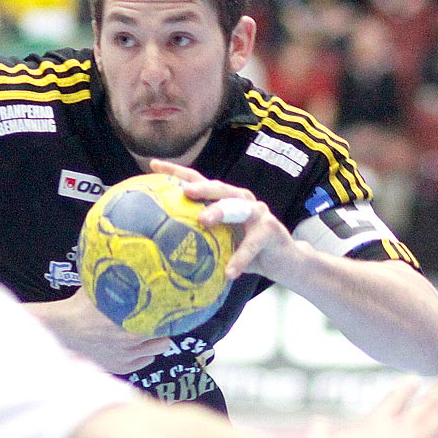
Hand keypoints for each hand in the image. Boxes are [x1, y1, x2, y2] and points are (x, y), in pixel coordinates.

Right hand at [28, 289, 169, 373]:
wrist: (59, 330)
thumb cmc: (78, 306)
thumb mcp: (101, 286)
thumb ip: (121, 277)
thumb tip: (138, 261)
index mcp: (132, 320)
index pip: (167, 320)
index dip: (170, 312)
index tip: (171, 306)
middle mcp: (132, 341)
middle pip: (166, 337)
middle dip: (162, 327)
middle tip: (156, 317)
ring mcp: (126, 357)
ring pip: (157, 351)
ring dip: (154, 341)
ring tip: (146, 331)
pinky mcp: (119, 366)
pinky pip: (144, 362)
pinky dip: (143, 354)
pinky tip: (136, 344)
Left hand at [143, 159, 302, 282]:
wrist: (284, 263)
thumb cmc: (246, 252)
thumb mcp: (220, 243)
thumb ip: (199, 240)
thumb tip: (159, 249)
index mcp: (224, 200)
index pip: (198, 181)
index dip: (177, 172)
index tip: (153, 165)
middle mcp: (240, 200)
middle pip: (219, 188)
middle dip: (202, 187)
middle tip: (185, 191)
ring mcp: (258, 212)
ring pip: (238, 207)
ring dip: (221, 212)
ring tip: (204, 221)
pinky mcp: (271, 230)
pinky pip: (252, 244)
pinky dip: (240, 258)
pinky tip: (229, 272)